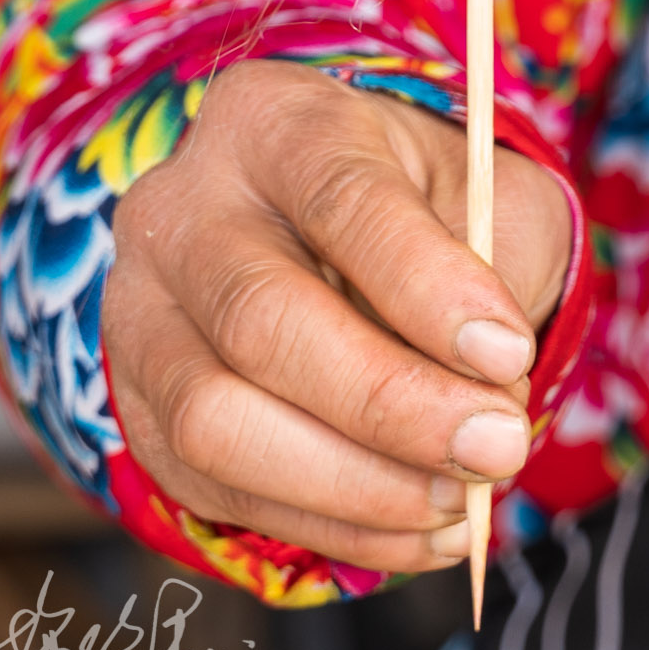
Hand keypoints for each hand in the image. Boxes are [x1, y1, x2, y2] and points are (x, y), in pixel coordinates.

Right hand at [104, 59, 572, 573]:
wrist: (339, 238)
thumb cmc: (427, 206)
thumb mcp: (486, 192)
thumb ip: (498, 263)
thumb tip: (492, 388)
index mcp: (274, 120)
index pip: (340, 198)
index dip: (427, 285)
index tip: (510, 354)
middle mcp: (181, 205)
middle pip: (262, 318)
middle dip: (392, 402)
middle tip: (498, 447)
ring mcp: (140, 311)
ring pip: (216, 419)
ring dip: (354, 482)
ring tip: (460, 499)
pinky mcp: (138, 407)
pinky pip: (215, 488)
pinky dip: (330, 524)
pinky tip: (417, 529)